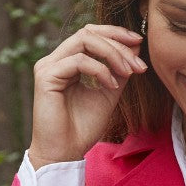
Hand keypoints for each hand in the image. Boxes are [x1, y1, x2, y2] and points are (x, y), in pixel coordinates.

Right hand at [29, 24, 145, 166]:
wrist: (65, 153)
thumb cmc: (83, 127)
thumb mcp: (109, 93)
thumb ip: (119, 71)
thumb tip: (135, 49)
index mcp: (68, 62)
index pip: (91, 34)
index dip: (116, 34)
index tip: (140, 43)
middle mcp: (56, 60)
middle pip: (88, 32)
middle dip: (117, 42)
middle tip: (138, 62)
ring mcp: (48, 66)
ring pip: (84, 40)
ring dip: (112, 54)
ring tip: (129, 72)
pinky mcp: (46, 76)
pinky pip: (78, 61)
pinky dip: (100, 70)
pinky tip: (111, 85)